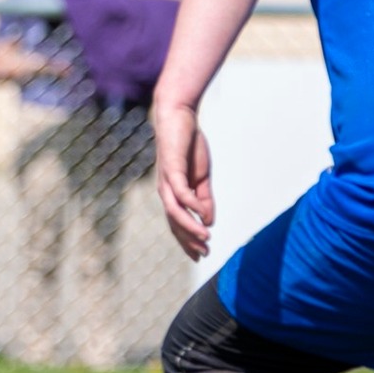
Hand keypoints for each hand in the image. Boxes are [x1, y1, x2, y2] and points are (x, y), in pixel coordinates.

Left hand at [154, 101, 214, 259]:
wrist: (178, 118)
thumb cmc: (188, 146)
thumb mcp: (201, 177)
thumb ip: (204, 198)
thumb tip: (208, 220)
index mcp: (173, 194)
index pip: (178, 222)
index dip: (187, 240)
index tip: (201, 255)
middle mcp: (165, 191)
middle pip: (174, 222)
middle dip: (188, 240)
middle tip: (203, 254)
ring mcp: (166, 180)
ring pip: (174, 210)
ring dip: (188, 226)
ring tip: (205, 237)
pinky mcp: (171, 168)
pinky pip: (179, 190)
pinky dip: (189, 203)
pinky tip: (200, 213)